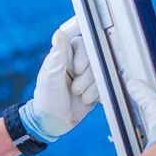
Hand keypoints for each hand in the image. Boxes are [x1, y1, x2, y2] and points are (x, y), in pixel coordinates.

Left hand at [19, 18, 98, 142]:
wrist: (56, 120)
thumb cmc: (48, 97)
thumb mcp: (50, 76)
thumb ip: (57, 55)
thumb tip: (59, 34)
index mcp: (66, 55)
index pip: (83, 43)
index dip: (83, 57)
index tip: (77, 69)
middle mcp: (79, 62)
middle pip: (96, 58)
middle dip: (86, 77)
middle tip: (74, 88)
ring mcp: (89, 74)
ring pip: (102, 72)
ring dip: (92, 87)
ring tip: (79, 95)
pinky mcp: (97, 86)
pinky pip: (107, 84)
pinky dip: (99, 93)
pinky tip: (88, 99)